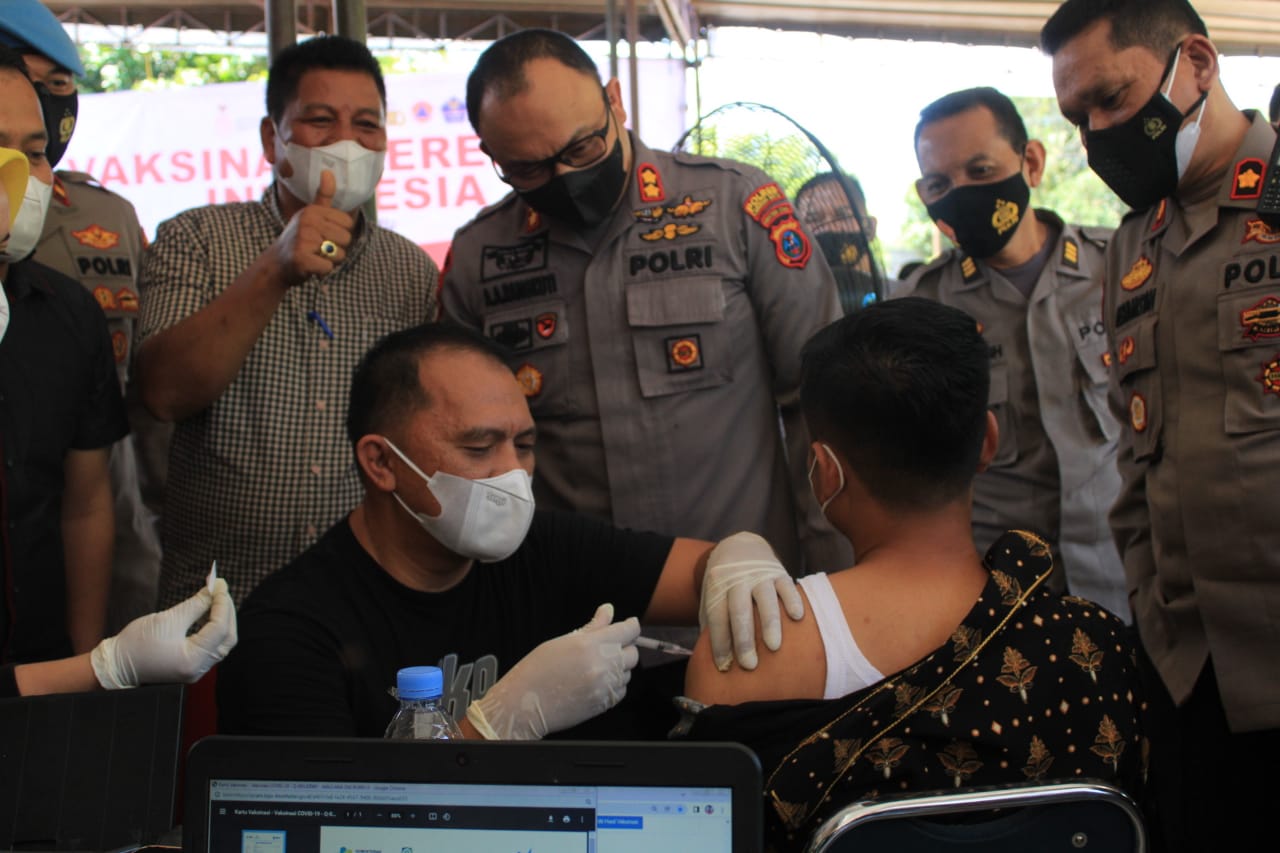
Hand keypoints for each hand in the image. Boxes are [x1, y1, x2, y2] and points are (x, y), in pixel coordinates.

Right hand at [90, 578, 237, 688]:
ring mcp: (196, 669)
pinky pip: (212, 645)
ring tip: (216, 597)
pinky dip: (214, 627)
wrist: (116, 664)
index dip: (222, 603)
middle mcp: (198, 669)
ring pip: (222, 642)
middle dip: (226, 611)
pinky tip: (209, 611)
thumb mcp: (168, 619)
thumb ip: (196, 605)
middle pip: (227, 637)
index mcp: (192, 660)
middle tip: (220, 589)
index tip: (219, 583)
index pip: (219, 628)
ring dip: (223, 618)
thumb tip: (214, 589)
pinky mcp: (192, 665)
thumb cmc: (137, 642)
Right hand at [273, 170, 354, 284]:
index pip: (348, 223)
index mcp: (313, 211)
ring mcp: (303, 240)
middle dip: (336, 248)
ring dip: (330, 260)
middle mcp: (307, 222)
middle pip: (346, 239)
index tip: (324, 235)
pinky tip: (310, 267)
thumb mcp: (310, 214)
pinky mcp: (301, 259)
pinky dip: (322, 271)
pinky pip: (328, 268)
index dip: (340, 233)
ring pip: (340, 254)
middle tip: (318, 248)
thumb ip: (323, 196)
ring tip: (314, 256)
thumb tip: (328, 171)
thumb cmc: (300, 238)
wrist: (277, 263)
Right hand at [466, 603, 639, 739]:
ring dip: (619, 667)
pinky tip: (596, 681)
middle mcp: (601, 665)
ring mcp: (604, 686)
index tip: (629, 625)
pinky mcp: (604, 703)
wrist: (525, 704)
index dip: (631, 626)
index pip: (628, 631)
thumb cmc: (537, 670)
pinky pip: (621, 690)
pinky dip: (614, 684)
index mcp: (590, 644)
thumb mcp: (563, 641)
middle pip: (633, 653)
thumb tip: (608, 610)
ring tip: (595, 667)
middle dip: (624, 648)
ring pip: (628, 672)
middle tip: (608, 647)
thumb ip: (592, 626)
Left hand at [699, 531, 803, 671]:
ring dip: (769, 623)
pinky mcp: (778, 571)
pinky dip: (793, 600)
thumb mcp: (712, 597)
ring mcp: (759, 574)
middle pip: (740, 609)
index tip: (724, 666)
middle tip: (750, 665)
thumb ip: (712, 623)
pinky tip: (797, 617)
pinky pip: (787, 586)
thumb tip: (715, 660)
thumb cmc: (724, 585)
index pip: (717, 616)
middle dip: (744, 638)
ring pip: (765, 598)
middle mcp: (738, 579)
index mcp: (717, 586)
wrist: (739, 546)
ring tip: (774, 647)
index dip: (720, 642)